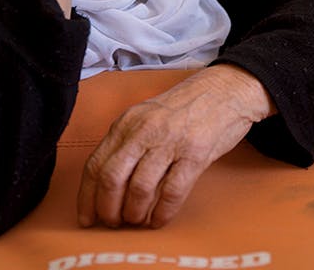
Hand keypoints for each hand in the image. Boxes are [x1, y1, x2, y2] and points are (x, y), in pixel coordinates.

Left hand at [77, 64, 274, 228]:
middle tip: (113, 223)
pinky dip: (162, 213)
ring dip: (134, 213)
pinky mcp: (195, 154)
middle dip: (108, 209)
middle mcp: (144, 130)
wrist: (227, 89)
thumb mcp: (148, 117)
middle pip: (112, 178)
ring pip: (139, 188)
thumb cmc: (187, 107)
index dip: (87, 197)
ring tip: (137, 221)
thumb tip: (106, 186)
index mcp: (127, 122)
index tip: (86, 218)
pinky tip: (159, 220)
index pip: (95, 164)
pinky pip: (172, 192)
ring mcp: (170, 141)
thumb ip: (128, 143)